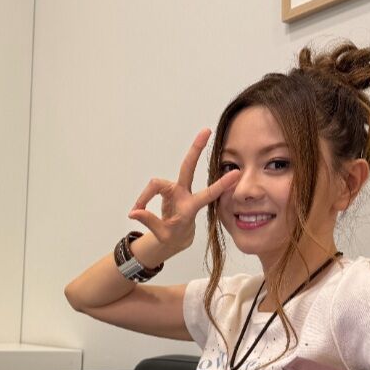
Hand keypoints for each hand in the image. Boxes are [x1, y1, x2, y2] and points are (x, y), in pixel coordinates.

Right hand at [128, 129, 240, 253]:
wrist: (175, 238)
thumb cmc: (174, 236)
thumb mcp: (163, 234)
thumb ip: (150, 221)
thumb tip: (134, 212)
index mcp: (191, 207)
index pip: (207, 194)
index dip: (221, 185)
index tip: (236, 175)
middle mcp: (184, 194)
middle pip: (187, 167)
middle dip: (196, 149)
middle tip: (206, 130)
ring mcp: (175, 190)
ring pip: (159, 182)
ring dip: (146, 195)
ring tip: (136, 210)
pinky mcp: (166, 190)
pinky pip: (151, 190)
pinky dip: (143, 200)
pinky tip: (137, 210)